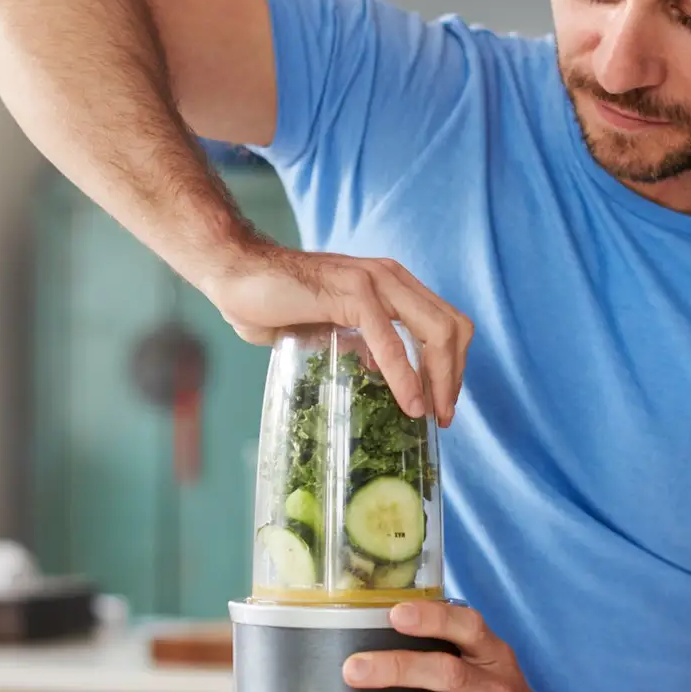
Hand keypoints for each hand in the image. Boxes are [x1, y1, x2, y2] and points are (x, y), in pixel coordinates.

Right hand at [198, 238, 472, 424]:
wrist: (236, 274)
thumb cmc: (275, 300)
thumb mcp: (330, 328)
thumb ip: (358, 343)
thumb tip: (377, 372)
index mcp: (391, 283)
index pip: (445, 322)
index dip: (453, 365)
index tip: (441, 402)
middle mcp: (391, 277)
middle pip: (452, 327)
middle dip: (454, 377)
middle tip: (444, 417)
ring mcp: (375, 281)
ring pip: (434, 332)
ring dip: (439, 380)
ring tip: (431, 415)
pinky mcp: (352, 292)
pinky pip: (390, 341)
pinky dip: (406, 375)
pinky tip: (409, 402)